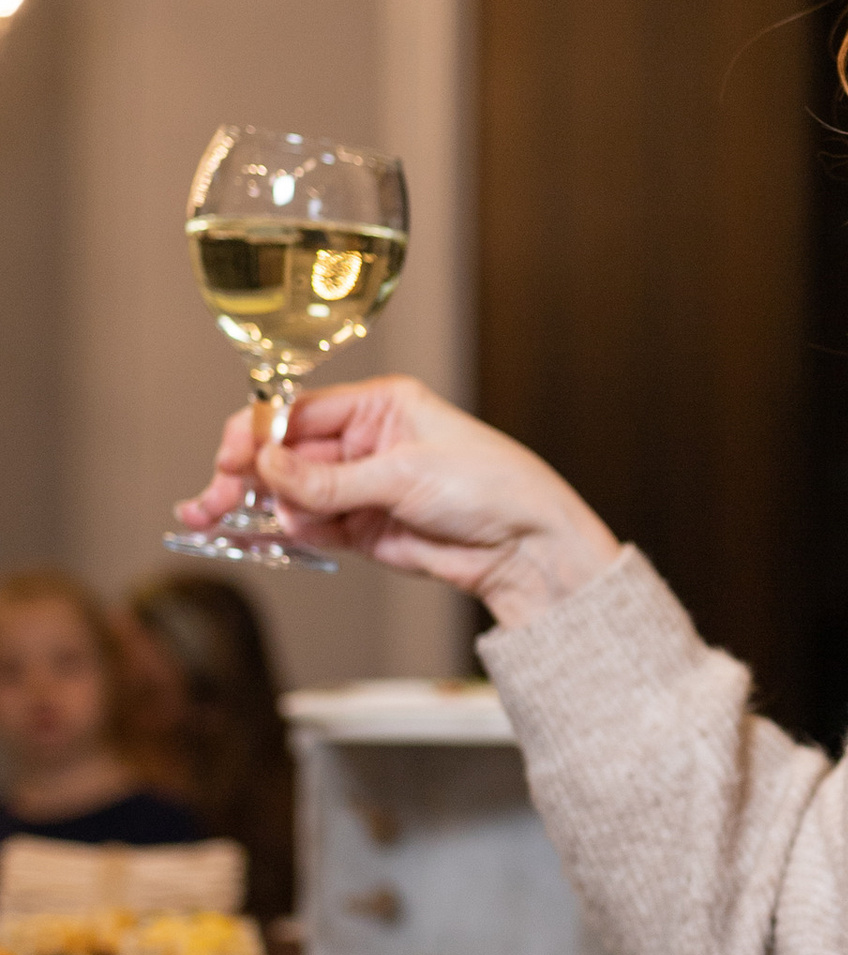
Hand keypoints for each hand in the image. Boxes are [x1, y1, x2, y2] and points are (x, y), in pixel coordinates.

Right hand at [173, 377, 619, 629]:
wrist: (527, 548)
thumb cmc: (490, 488)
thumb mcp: (406, 475)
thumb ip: (330, 479)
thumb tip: (267, 468)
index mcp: (380, 406)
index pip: (299, 412)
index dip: (258, 434)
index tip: (232, 458)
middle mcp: (366, 442)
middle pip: (286, 454)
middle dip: (246, 475)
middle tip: (212, 499)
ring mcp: (362, 487)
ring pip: (292, 493)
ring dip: (261, 507)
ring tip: (225, 520)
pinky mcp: (363, 528)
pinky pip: (311, 525)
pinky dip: (286, 531)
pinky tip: (260, 535)